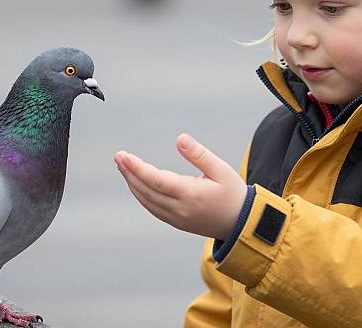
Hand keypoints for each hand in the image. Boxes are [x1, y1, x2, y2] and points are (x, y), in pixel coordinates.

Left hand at [114, 134, 247, 240]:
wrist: (242, 224)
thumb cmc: (233, 193)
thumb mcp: (221, 169)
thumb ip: (199, 154)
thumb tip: (179, 138)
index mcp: (191, 194)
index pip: (156, 180)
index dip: (136, 168)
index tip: (123, 155)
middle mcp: (180, 209)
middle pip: (146, 190)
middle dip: (129, 173)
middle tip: (118, 156)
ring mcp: (177, 218)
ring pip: (147, 201)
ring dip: (133, 183)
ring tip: (123, 166)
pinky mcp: (177, 222)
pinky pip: (152, 208)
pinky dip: (141, 194)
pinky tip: (136, 183)